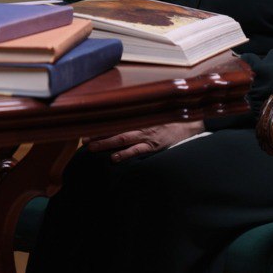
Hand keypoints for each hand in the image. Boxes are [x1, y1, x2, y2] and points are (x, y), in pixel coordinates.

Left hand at [83, 120, 205, 162]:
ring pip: (122, 139)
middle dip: (98, 134)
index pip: (115, 120)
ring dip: (106, 143)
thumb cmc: (168, 119)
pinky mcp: (154, 146)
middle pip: (114, 129)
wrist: (189, 123)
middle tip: (83, 139)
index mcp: (138, 117)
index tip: (86, 126)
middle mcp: (139, 125)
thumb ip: (138, 116)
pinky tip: (114, 158)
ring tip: (92, 148)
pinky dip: (125, 154)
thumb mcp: (151, 114)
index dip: (100, 124)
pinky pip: (137, 150)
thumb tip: (120, 117)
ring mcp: (146, 136)